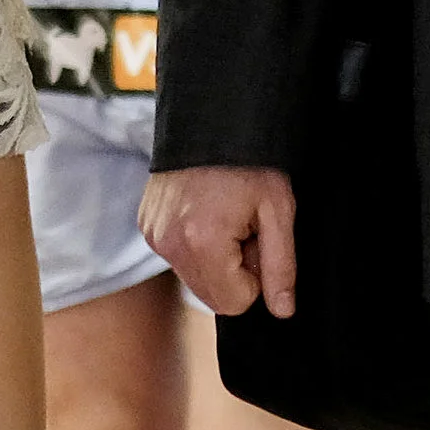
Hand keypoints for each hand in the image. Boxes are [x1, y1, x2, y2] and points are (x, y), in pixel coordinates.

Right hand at [141, 165, 297, 318]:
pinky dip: (196, 243)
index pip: (234, 303)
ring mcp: (154, 235)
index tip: (257, 240)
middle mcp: (170, 244)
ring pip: (195, 277)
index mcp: (203, 244)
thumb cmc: (250, 161)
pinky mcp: (147, 225)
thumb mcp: (278, 211)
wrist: (211, 119)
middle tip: (243, 228)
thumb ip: (281, 266)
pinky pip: (178, 256)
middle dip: (233, 270)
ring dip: (215, 258)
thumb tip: (282, 310)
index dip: (255, 277)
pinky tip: (207, 210)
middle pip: (212, 296)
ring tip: (225, 216)